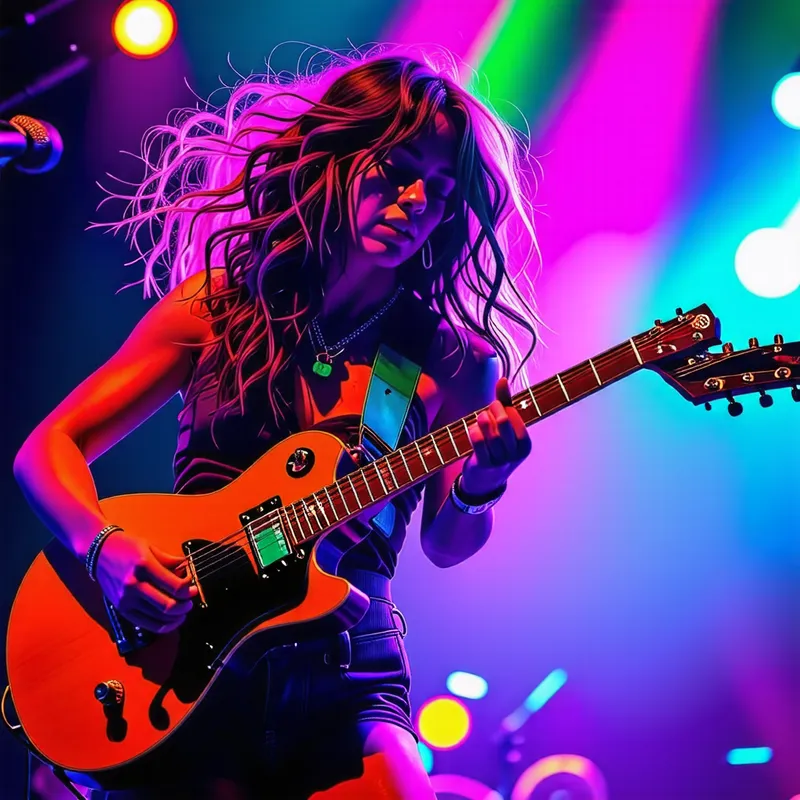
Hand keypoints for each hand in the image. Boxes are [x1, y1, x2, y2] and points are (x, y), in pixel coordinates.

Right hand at [95, 530, 197, 633]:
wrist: (98, 553)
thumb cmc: (127, 547)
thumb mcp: (150, 547)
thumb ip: (170, 561)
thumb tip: (188, 570)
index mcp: (144, 566)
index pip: (175, 586)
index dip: (189, 590)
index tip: (194, 588)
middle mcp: (134, 585)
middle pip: (168, 606)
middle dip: (185, 606)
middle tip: (191, 601)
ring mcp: (126, 600)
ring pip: (159, 618)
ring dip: (176, 617)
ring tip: (183, 610)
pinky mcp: (122, 610)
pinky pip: (146, 624)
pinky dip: (163, 626)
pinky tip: (171, 620)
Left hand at [461, 376, 531, 496]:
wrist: (485, 481)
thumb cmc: (497, 447)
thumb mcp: (505, 428)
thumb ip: (505, 403)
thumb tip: (502, 379)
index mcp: (525, 445)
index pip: (514, 415)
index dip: (502, 406)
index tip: (495, 408)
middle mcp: (515, 454)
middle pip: (503, 421)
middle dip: (491, 410)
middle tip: (486, 412)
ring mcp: (500, 461)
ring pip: (489, 430)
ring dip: (480, 420)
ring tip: (479, 420)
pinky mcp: (484, 465)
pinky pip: (477, 440)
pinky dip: (472, 431)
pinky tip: (472, 430)